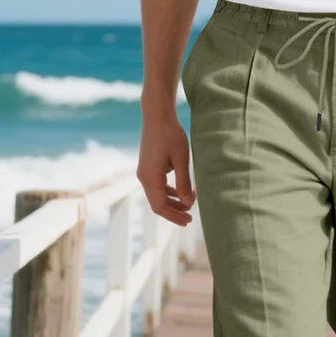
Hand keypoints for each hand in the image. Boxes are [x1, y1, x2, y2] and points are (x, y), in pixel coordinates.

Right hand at [137, 108, 195, 226]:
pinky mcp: (148, 169)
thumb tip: (188, 204)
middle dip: (174, 212)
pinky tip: (182, 193)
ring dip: (173, 203)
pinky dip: (169, 193)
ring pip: (158, 197)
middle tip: (191, 218)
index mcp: (150, 177)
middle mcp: (144, 177)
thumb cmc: (171, 135)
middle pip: (158, 204)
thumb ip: (184, 183)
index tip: (189, 221)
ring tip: (190, 203)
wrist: (157, 116)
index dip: (175, 216)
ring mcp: (144, 173)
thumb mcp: (182, 160)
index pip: (160, 206)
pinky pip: (158, 187)